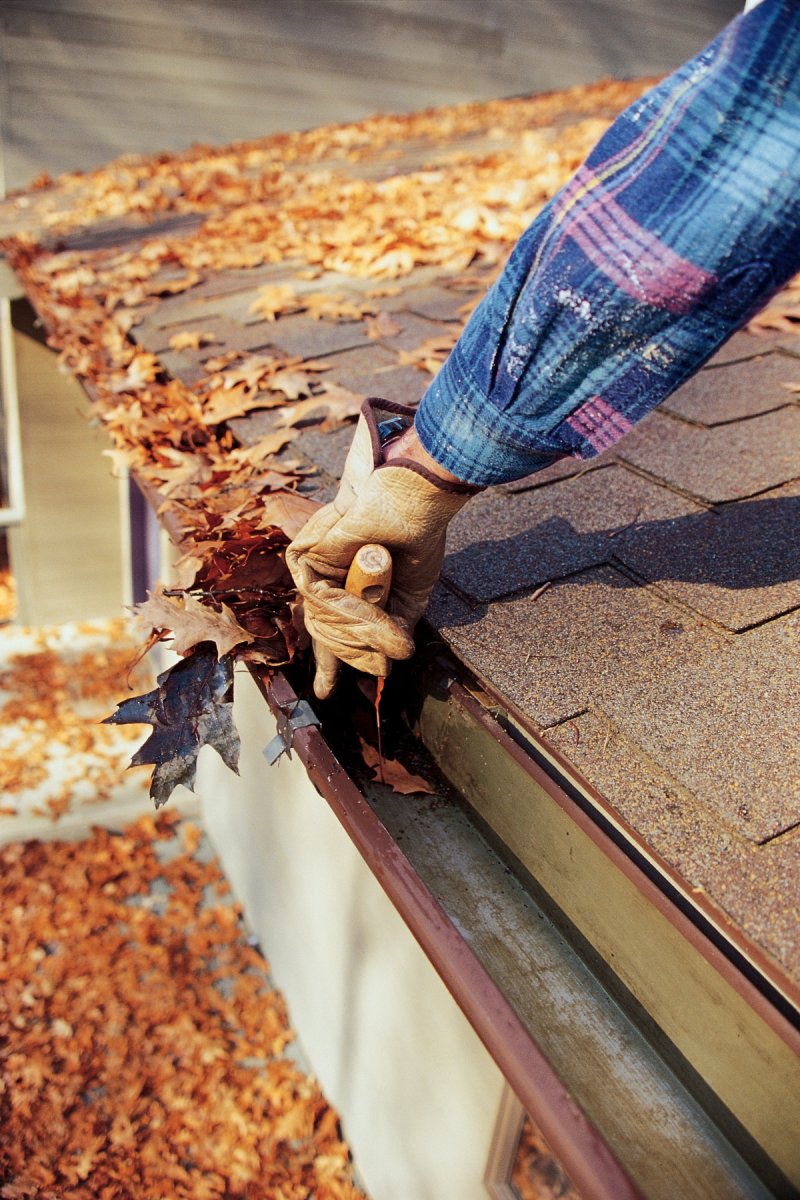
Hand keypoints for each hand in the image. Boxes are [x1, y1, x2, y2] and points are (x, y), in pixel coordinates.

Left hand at [285, 398, 475, 698]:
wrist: (409, 500)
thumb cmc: (416, 538)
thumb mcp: (412, 595)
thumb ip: (393, 627)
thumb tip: (390, 661)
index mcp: (356, 593)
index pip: (335, 633)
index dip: (331, 665)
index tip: (324, 693)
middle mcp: (333, 584)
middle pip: (326, 635)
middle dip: (346, 654)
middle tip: (373, 661)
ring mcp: (318, 571)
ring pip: (324, 621)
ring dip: (363, 620)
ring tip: (387, 607)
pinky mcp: (306, 557)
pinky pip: (319, 599)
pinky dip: (347, 601)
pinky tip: (366, 582)